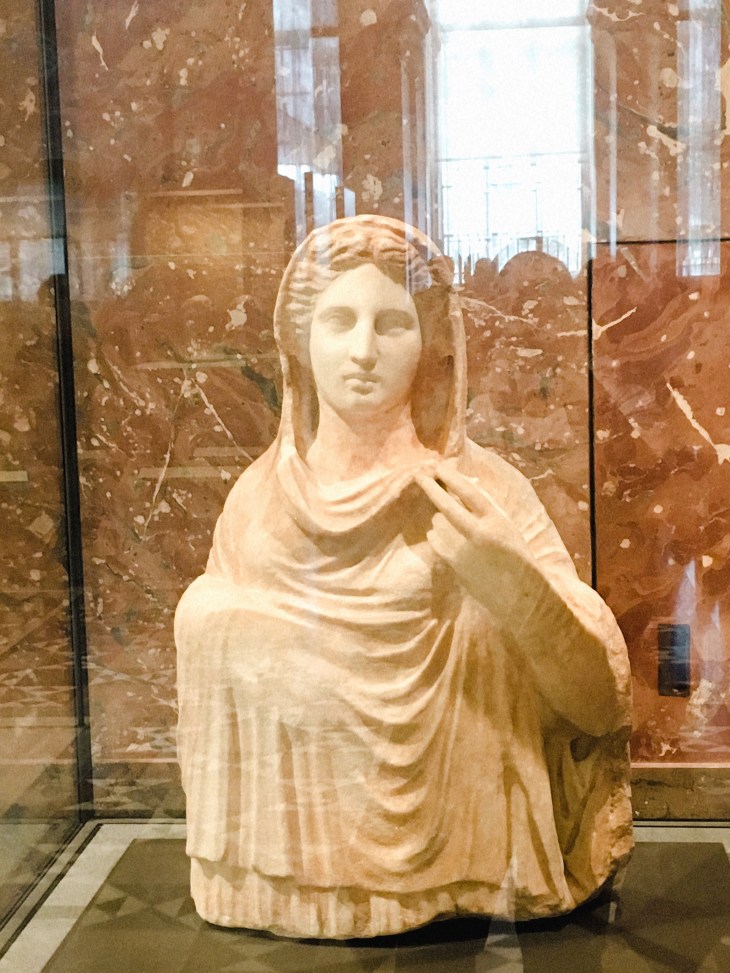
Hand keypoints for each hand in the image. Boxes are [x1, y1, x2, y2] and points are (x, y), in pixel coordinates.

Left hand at [415, 464, 533, 616]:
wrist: (518, 592)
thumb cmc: (515, 554)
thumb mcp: (506, 525)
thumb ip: (485, 508)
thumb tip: (462, 486)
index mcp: (495, 519)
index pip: (469, 492)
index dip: (451, 477)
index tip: (438, 467)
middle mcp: (477, 532)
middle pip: (446, 505)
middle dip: (430, 487)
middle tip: (418, 474)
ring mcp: (462, 549)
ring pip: (438, 521)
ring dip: (440, 517)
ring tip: (454, 523)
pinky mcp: (452, 562)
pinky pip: (434, 539)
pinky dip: (437, 534)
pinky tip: (448, 537)